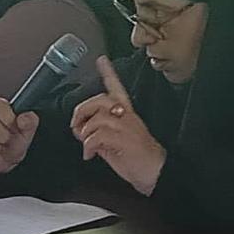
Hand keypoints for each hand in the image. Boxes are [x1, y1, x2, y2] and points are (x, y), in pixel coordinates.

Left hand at [68, 57, 165, 195]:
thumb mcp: (115, 145)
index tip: (102, 60)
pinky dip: (88, 146)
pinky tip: (90, 154)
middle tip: (76, 125)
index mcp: (127, 115)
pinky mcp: (124, 140)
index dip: (109, 73)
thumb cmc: (139, 161)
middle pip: (100, 100)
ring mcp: (127, 128)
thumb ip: (100, 135)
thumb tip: (84, 134)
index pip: (117, 89)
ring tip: (86, 145)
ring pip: (97, 118)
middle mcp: (128, 117)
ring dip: (85, 133)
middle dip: (82, 111)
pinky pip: (97, 136)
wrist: (156, 173)